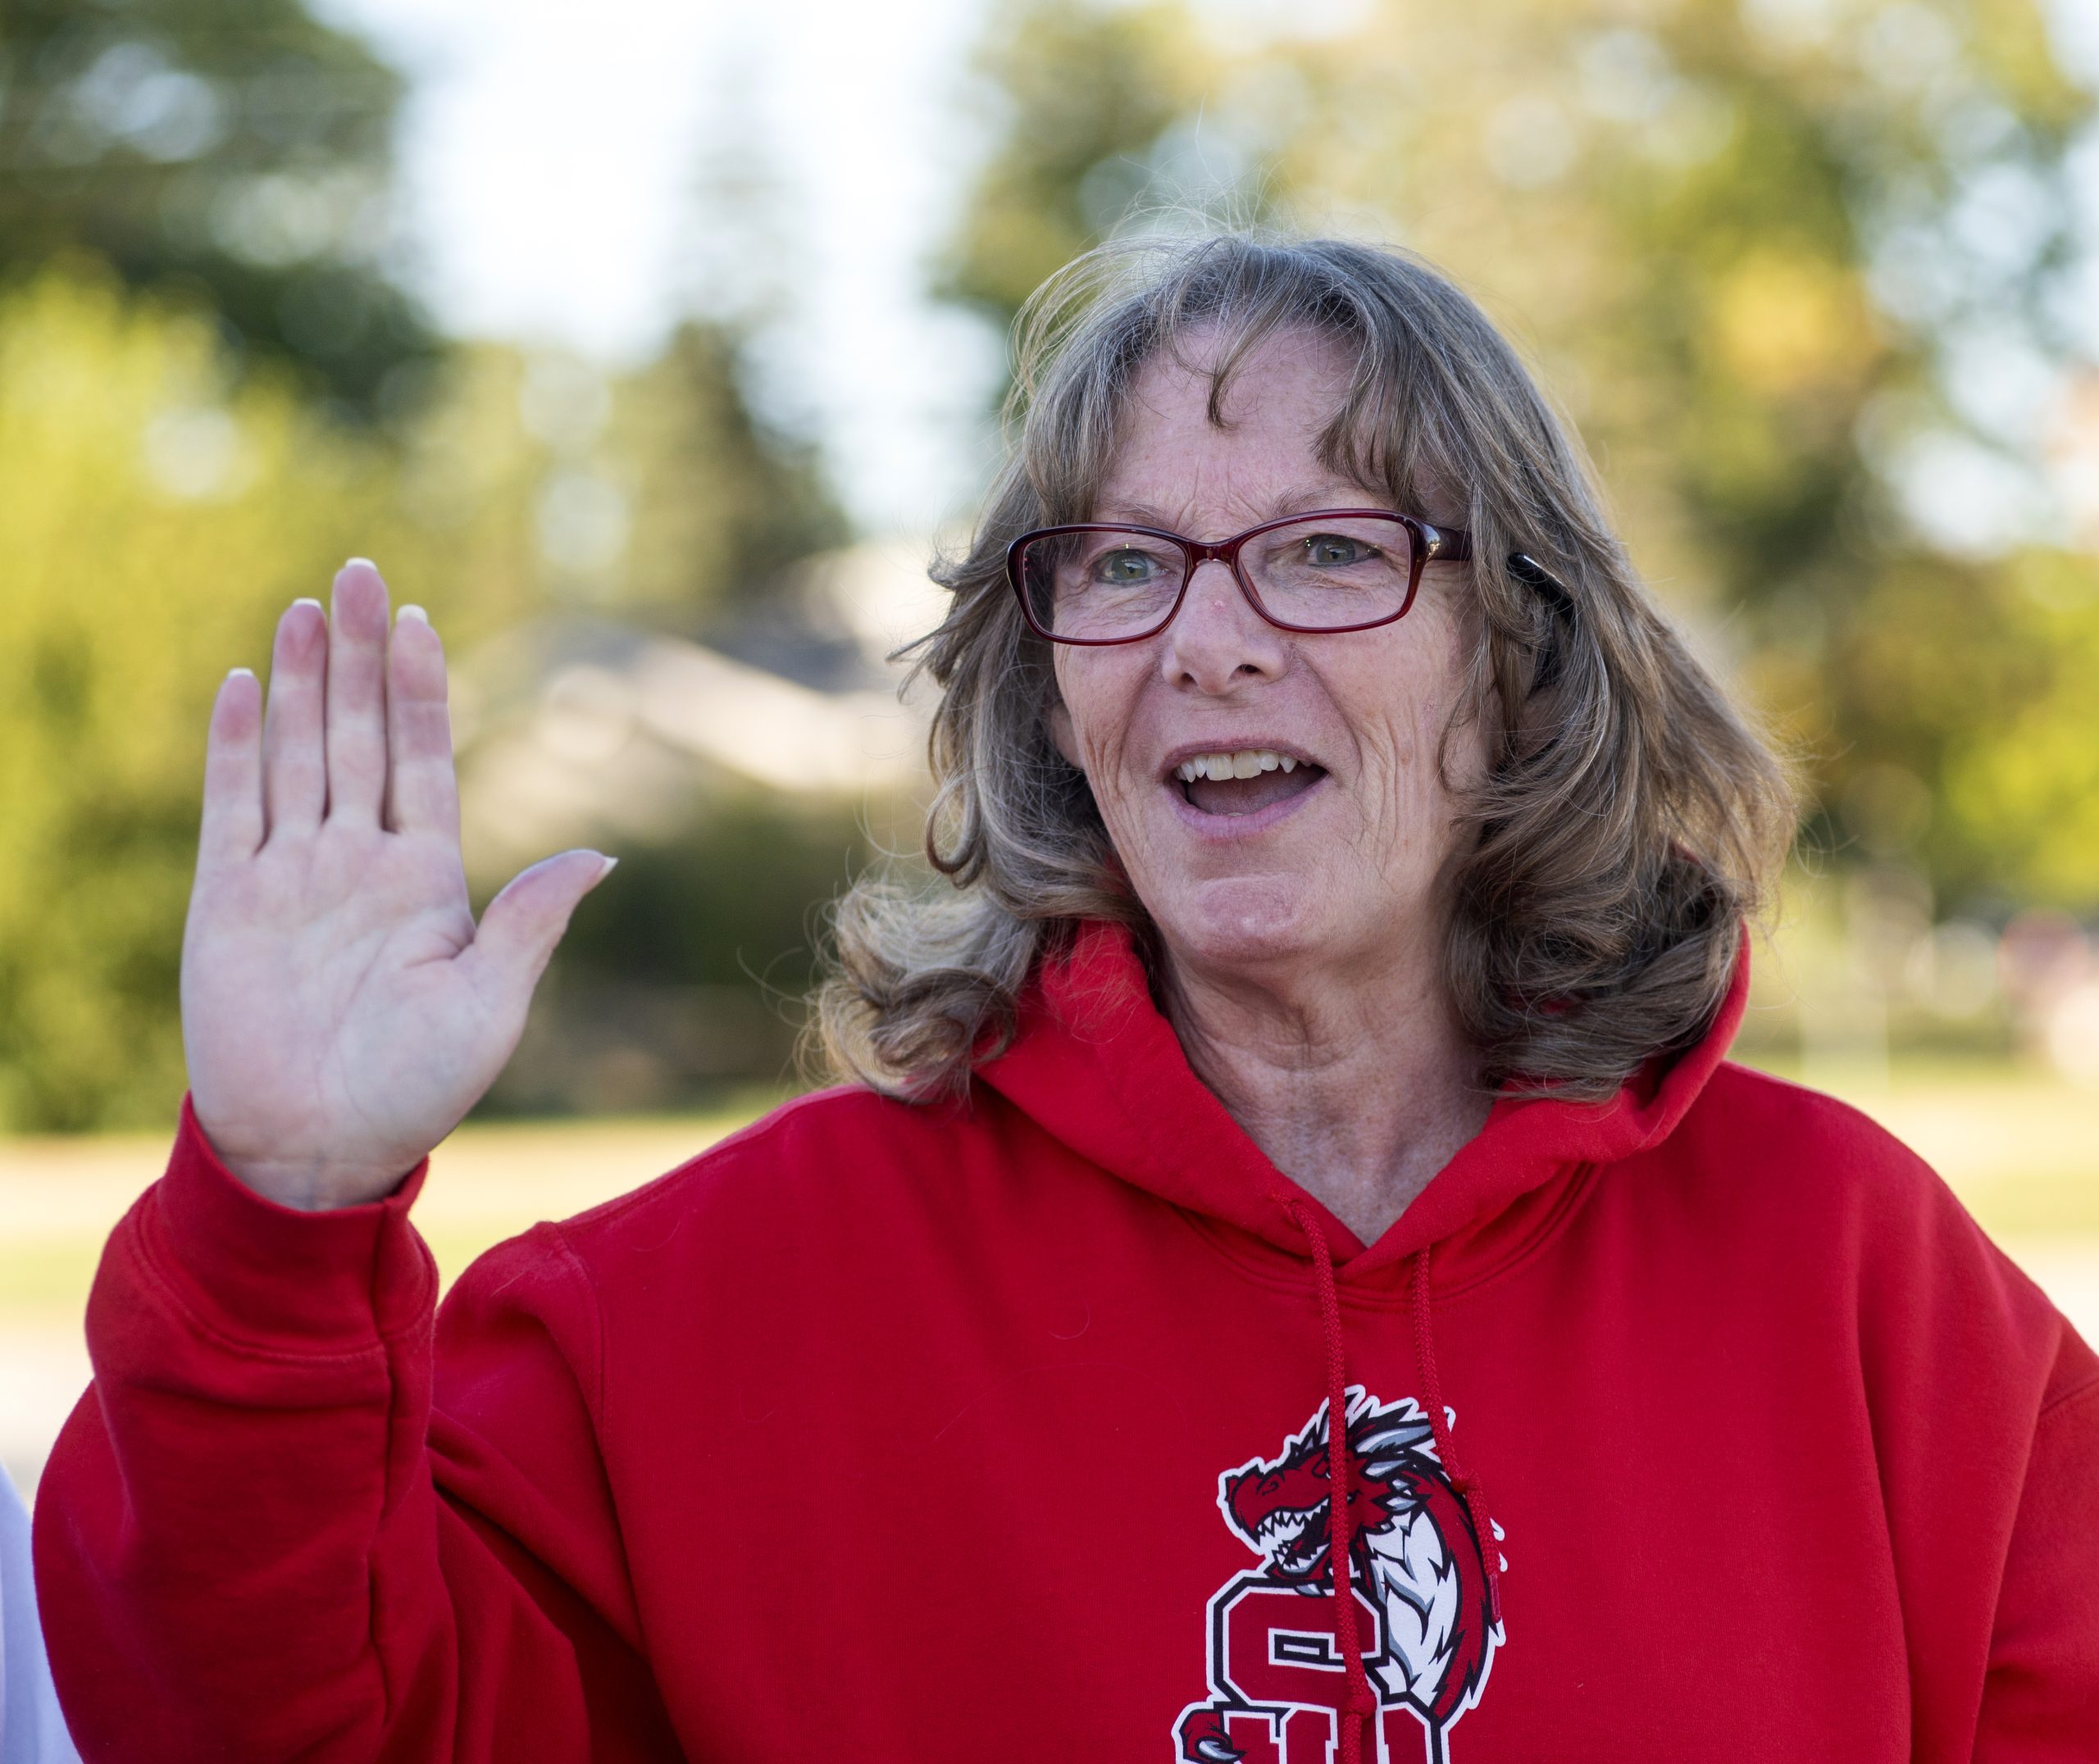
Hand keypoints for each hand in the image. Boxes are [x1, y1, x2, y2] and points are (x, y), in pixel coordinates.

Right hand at [181, 560, 614, 1210]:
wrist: (318, 1150)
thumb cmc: (415, 1088)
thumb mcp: (491, 1005)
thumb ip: (529, 920)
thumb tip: (601, 855)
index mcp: (427, 880)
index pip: (424, 760)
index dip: (419, 692)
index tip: (420, 623)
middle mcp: (358, 862)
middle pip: (358, 735)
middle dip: (359, 655)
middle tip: (360, 572)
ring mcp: (291, 875)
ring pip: (296, 753)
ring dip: (300, 680)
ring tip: (307, 607)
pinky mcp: (229, 900)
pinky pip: (231, 808)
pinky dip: (235, 747)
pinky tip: (241, 685)